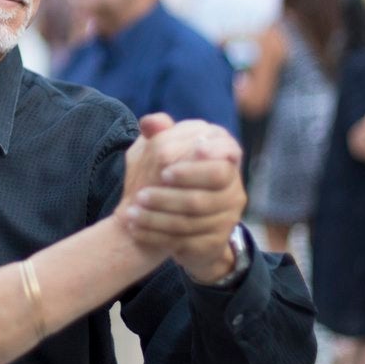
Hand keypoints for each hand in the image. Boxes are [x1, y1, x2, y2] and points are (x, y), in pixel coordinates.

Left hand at [121, 116, 245, 283]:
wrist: (177, 225)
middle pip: (209, 187)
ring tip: (131, 211)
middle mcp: (233, 187)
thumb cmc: (169, 180)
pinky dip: (158, 235)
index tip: (193, 150)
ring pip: (194, 216)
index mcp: (225, 159)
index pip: (228, 149)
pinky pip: (188, 240)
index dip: (213, 149)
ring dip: (158, 215)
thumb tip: (150, 122)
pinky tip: (137, 230)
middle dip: (176, 186)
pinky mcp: (216, 241)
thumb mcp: (162, 153)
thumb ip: (159, 135)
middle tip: (142, 191)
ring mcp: (228, 216)